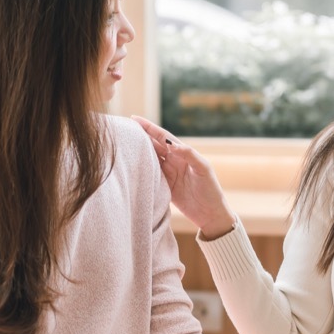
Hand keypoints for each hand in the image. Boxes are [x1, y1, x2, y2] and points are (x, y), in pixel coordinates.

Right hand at [132, 116, 235, 238]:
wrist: (211, 214)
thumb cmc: (211, 190)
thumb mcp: (204, 169)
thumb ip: (189, 155)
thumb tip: (171, 145)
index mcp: (183, 153)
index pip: (162, 137)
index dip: (149, 128)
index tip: (134, 119)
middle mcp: (174, 161)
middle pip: (153, 145)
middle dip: (139, 137)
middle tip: (123, 129)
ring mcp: (168, 174)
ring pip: (149, 159)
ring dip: (138, 152)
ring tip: (122, 144)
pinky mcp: (164, 187)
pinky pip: (150, 175)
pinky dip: (140, 170)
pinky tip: (129, 165)